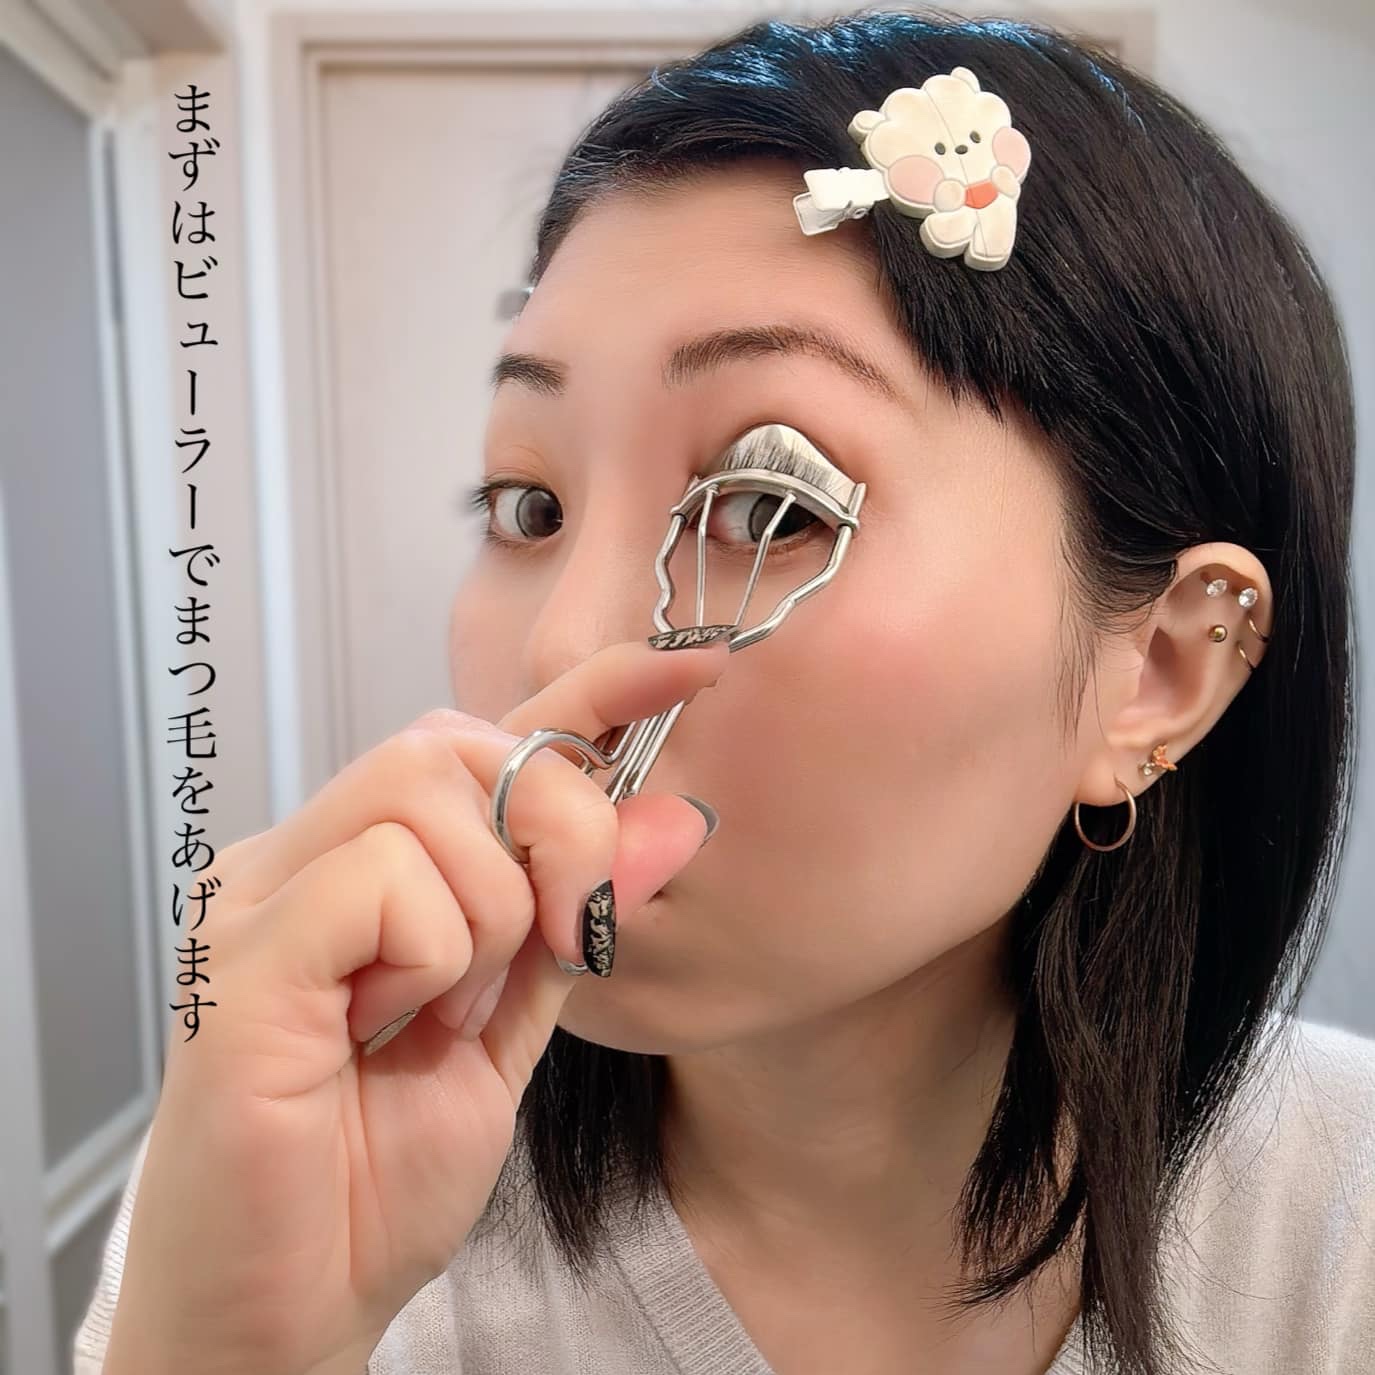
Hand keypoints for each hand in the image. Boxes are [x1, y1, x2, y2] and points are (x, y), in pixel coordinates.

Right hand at [103, 637, 729, 1374]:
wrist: (292, 1305)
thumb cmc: (381, 1174)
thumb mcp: (518, 1027)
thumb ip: (579, 917)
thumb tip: (667, 820)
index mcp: (369, 863)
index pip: (484, 738)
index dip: (594, 691)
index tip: (694, 667)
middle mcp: (306, 854)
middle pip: (459, 743)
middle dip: (555, 828)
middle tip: (559, 944)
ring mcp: (262, 892)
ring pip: (425, 792)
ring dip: (487, 916)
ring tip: (438, 1017)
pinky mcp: (241, 949)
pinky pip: (383, 877)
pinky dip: (429, 958)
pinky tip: (383, 1031)